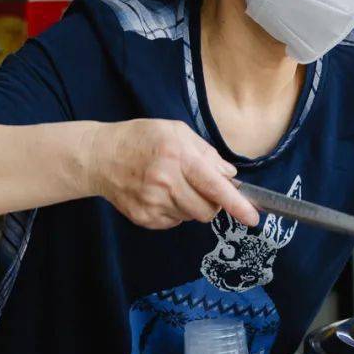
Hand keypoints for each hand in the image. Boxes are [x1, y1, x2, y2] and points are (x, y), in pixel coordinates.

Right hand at [87, 119, 258, 230]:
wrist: (101, 157)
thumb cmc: (141, 139)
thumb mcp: (175, 131)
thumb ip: (206, 153)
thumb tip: (229, 176)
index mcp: (177, 156)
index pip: (214, 186)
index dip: (236, 204)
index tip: (252, 217)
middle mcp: (165, 182)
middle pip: (207, 209)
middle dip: (213, 203)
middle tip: (202, 188)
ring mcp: (153, 203)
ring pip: (191, 216)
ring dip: (192, 205)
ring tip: (173, 185)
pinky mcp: (144, 217)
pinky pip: (175, 221)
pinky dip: (175, 210)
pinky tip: (160, 194)